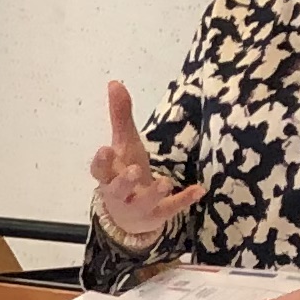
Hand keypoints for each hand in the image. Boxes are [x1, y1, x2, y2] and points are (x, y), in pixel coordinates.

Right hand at [87, 81, 208, 252]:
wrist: (129, 217)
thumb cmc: (125, 174)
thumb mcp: (124, 145)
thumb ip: (120, 116)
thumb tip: (114, 82)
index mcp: (108, 175)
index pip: (99, 170)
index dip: (101, 162)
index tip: (105, 150)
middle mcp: (119, 194)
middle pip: (118, 189)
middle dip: (124, 181)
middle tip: (133, 170)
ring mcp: (138, 207)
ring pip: (143, 203)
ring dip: (154, 193)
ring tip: (165, 181)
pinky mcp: (157, 215)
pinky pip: (170, 209)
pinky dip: (184, 200)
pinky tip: (199, 190)